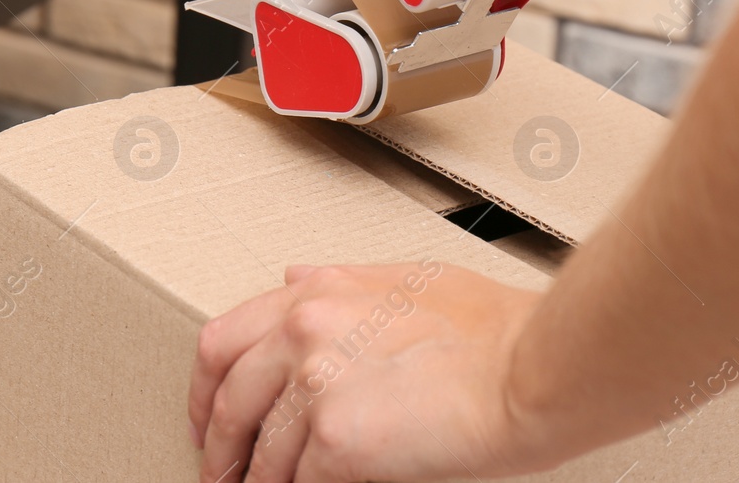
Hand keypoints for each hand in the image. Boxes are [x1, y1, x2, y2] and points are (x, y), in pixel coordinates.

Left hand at [188, 263, 548, 482]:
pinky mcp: (335, 438)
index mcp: (319, 288)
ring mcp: (316, 382)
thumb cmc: (494, 330)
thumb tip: (292, 276)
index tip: (209, 412)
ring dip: (258, 480)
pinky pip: (295, 482)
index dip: (208, 387)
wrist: (530, 369)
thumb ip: (340, 279)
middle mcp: (306, 327)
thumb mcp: (407, 277)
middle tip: (218, 469)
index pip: (225, 337)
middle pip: (227, 396)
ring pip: (260, 449)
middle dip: (216, 441)